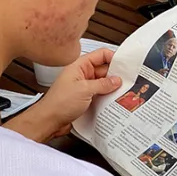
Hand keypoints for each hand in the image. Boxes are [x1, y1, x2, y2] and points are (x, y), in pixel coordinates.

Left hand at [6, 48, 120, 142]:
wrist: (49, 120)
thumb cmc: (59, 103)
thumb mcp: (85, 90)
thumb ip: (103, 84)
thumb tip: (116, 80)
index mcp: (79, 65)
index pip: (100, 55)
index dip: (113, 58)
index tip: (125, 65)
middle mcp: (82, 74)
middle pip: (104, 69)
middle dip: (115, 75)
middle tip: (128, 81)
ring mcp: (83, 87)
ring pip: (102, 83)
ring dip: (111, 88)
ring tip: (123, 92)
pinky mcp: (84, 99)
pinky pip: (99, 94)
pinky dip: (106, 97)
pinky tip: (114, 101)